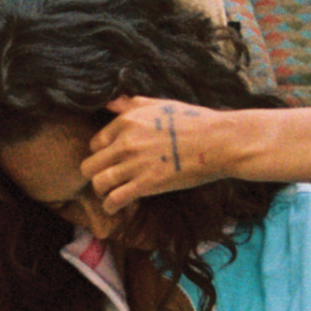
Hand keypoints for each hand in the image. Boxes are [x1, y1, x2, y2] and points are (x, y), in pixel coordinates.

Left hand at [82, 96, 240, 212]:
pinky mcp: (148, 184)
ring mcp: (135, 164)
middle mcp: (125, 142)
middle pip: (90, 164)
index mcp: (126, 122)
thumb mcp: (160, 105)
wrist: (220, 141)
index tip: (109, 161)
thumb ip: (131, 105)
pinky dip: (110, 205)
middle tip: (103, 179)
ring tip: (108, 194)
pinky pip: (116, 198)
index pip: (95, 143)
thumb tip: (110, 103)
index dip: (101, 154)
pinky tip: (113, 207)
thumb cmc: (195, 121)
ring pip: (98, 182)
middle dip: (94, 173)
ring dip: (100, 191)